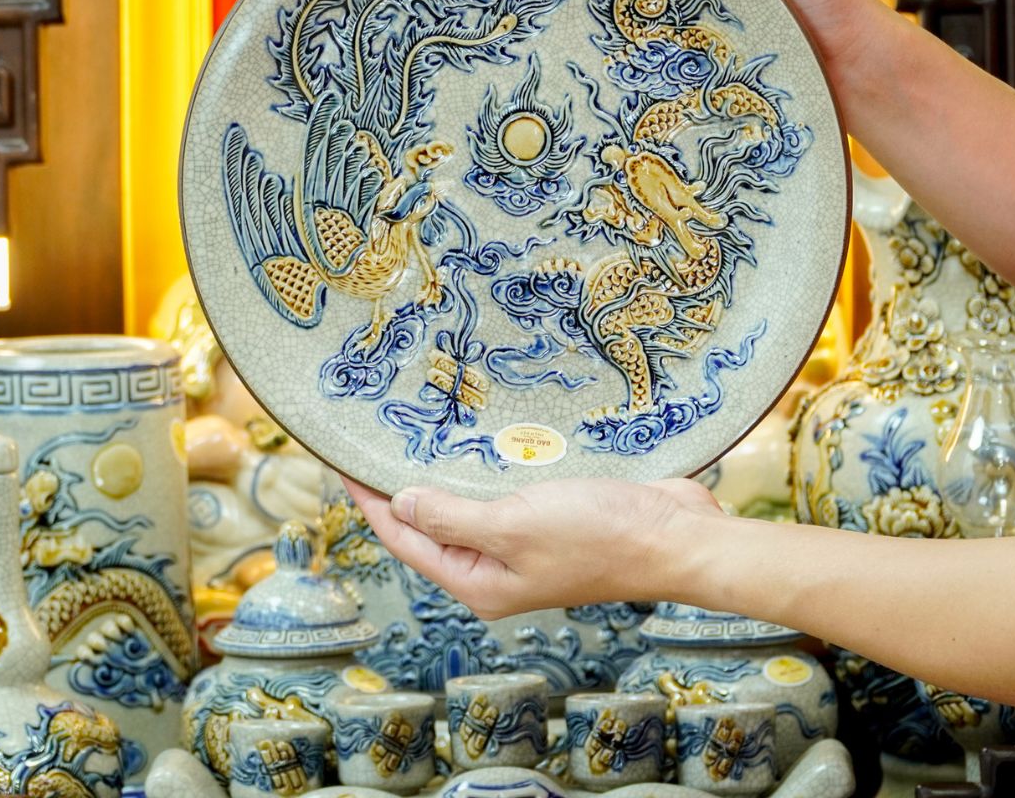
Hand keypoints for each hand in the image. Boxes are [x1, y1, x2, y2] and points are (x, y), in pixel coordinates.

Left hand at [344, 476, 724, 620]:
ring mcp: (524, 542)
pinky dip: (480, 467)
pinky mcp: (550, 516)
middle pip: (430, 523)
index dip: (370, 500)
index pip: (405, 537)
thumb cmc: (598, 536)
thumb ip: (452, 517)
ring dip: (440, 472)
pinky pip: (501, 491)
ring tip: (407, 434)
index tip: (341, 461)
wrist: (674, 536)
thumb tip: (400, 503)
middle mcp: (495, 567)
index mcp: (478, 580)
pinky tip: (471, 439)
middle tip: (369, 439)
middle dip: (399, 485)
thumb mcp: (513, 525)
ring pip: (465, 505)